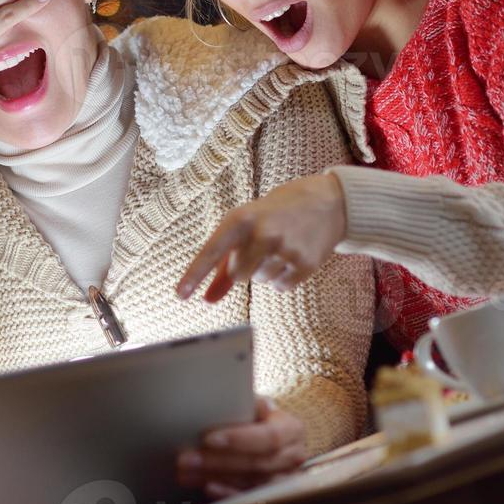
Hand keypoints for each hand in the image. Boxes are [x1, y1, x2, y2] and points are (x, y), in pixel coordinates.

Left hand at [175, 173, 346, 302]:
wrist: (324, 203)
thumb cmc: (274, 215)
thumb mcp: (244, 227)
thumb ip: (223, 266)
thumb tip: (206, 300)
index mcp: (240, 219)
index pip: (211, 251)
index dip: (194, 274)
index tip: (180, 295)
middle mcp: (262, 233)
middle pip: (237, 275)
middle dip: (244, 267)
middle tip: (260, 245)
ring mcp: (286, 248)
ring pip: (259, 282)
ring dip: (265, 271)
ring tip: (279, 246)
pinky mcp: (306, 263)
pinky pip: (280, 287)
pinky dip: (282, 278)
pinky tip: (291, 256)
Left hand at [176, 397, 307, 498]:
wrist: (262, 434)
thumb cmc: (253, 416)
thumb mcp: (252, 404)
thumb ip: (241, 403)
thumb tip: (217, 398)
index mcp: (292, 429)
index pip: (269, 437)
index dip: (239, 440)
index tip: (208, 439)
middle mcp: (294, 457)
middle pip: (257, 463)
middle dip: (218, 461)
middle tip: (186, 458)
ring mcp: (286, 480)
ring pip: (250, 482)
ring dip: (215, 477)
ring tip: (186, 471)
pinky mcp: (274, 498)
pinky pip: (249, 499)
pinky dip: (227, 494)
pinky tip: (206, 486)